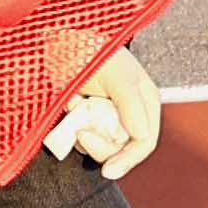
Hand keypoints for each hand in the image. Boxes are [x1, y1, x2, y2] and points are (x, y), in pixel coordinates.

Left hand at [49, 45, 159, 177]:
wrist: (61, 37)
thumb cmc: (93, 52)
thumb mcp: (119, 78)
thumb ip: (132, 109)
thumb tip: (140, 140)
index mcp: (146, 104)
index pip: (143, 143)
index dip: (127, 159)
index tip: (107, 170)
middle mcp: (129, 114)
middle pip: (121, 150)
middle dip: (100, 145)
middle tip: (80, 131)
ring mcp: (106, 118)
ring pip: (100, 147)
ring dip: (83, 135)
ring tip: (74, 108)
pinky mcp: (85, 119)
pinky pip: (81, 139)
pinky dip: (71, 130)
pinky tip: (69, 108)